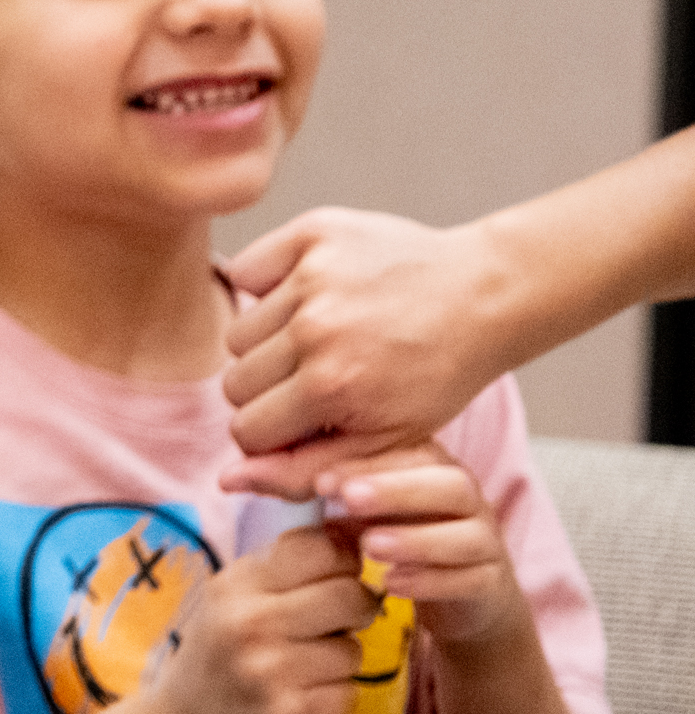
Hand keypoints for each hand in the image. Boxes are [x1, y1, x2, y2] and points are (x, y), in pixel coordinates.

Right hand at [144, 526, 378, 713]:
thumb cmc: (218, 656)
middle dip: (357, 607)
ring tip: (302, 668)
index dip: (344, 558)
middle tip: (337, 621)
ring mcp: (270, 671)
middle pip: (351, 594)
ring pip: (353, 649)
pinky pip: (347, 693)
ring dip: (339, 660)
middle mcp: (249, 623)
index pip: (319, 546)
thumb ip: (283, 568)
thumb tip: (353, 533)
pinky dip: (333, 698)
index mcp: (235, 585)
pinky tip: (300, 699)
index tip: (336, 574)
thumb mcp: (231, 599)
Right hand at [221, 208, 516, 496]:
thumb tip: (227, 479)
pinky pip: (243, 270)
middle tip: (312, 381)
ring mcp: (311, 277)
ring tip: (315, 339)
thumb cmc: (438, 374)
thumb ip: (302, 471)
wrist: (486, 297)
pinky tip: (304, 296)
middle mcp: (314, 329)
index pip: (246, 429)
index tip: (303, 422)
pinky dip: (263, 285)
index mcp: (331, 387)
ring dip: (267, 343)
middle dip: (268, 392)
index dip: (273, 435)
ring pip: (238, 332)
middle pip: (235, 382)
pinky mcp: (311, 234)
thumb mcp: (384, 442)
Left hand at [321, 442, 525, 647]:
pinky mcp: (492, 581)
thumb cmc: (398, 534)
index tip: (321, 480)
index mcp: (434, 467)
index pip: (411, 452)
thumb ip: (320, 490)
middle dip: (397, 490)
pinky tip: (393, 583)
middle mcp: (467, 498)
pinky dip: (434, 580)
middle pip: (450, 484)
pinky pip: (473, 579)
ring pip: (468, 534)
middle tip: (348, 499)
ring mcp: (486, 540)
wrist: (459, 593)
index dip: (367, 463)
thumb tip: (243, 476)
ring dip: (417, 539)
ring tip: (370, 546)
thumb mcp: (359, 510)